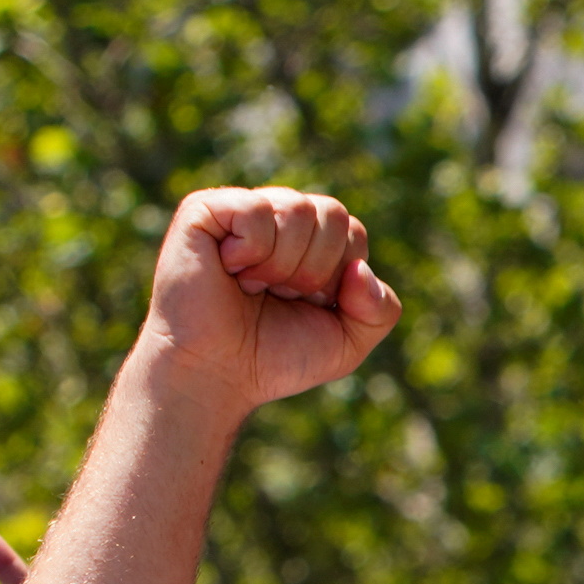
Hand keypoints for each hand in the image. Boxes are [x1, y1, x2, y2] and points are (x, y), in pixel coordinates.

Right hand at [137, 186, 400, 418]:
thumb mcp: (348, 341)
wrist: (217, 375)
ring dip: (282, 265)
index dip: (338, 277)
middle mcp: (277, 216)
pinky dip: (252, 252)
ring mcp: (240, 209)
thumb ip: (380, 308)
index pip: (352, 230)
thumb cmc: (275, 356)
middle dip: (315, 270)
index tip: (306, 304)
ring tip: (252, 286)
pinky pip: (256, 211)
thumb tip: (360, 269)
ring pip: (297, 209)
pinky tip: (228, 270)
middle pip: (331, 213)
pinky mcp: (203, 210)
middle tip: (278, 295)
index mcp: (311, 239)